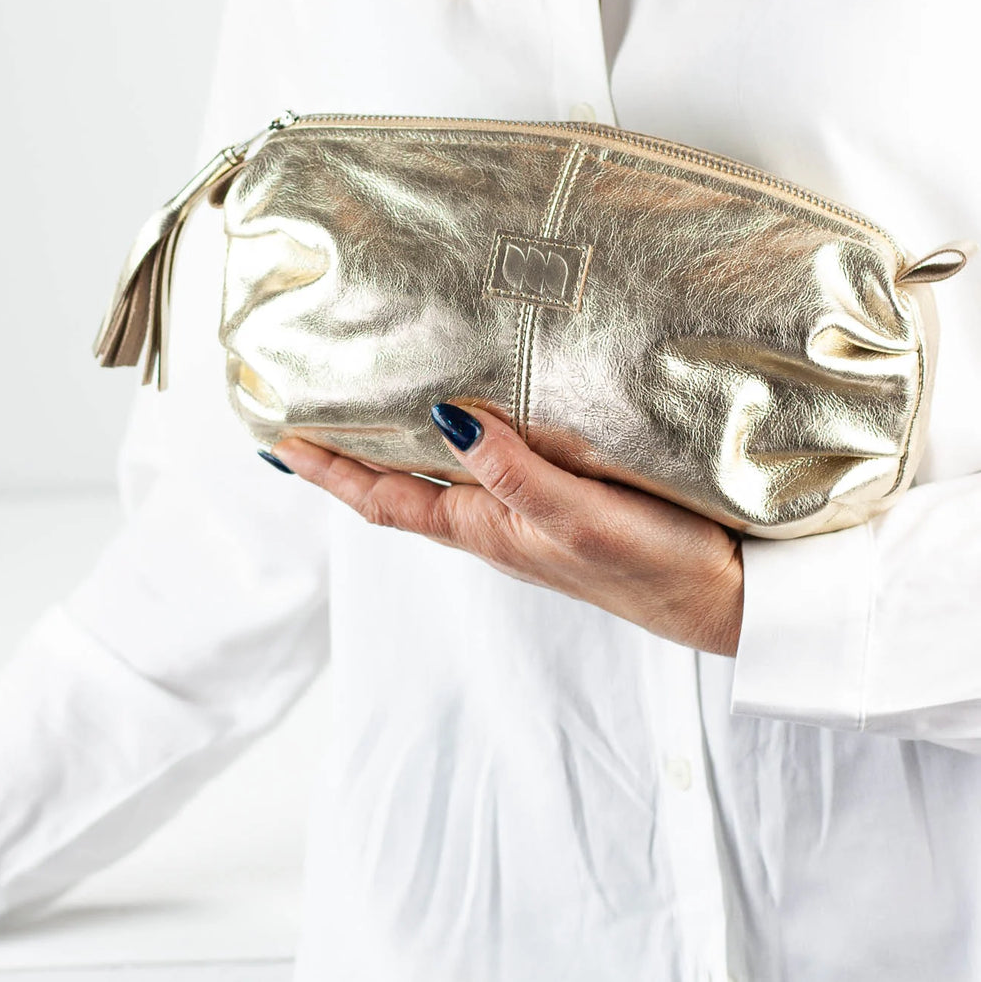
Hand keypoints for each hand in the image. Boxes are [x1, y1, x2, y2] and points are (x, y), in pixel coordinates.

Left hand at [267, 402, 743, 655]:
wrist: (727, 602)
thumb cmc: (654, 566)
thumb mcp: (575, 517)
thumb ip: (512, 472)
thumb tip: (441, 420)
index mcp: (481, 528)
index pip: (382, 497)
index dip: (329, 471)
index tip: (279, 441)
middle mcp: (491, 523)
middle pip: (398, 485)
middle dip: (348, 454)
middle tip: (307, 412)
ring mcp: (524, 516)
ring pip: (440, 475)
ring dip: (397, 446)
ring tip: (368, 405)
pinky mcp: (562, 504)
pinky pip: (488, 467)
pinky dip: (458, 440)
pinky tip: (468, 417)